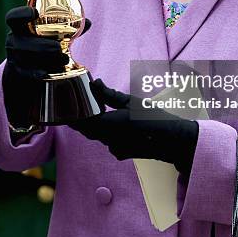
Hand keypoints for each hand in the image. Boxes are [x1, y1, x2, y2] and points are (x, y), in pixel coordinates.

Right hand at [3, 6, 69, 127]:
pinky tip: (47, 73)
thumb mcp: (53, 32)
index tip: (34, 13)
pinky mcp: (19, 71)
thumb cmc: (44, 40)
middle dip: (40, 45)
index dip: (21, 14)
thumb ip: (69, 27)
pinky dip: (38, 73)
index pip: (13, 17)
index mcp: (20, 26)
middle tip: (58, 47)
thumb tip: (88, 23)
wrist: (30, 63)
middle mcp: (14, 40)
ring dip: (45, 59)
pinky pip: (27, 73)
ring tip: (64, 59)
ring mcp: (14, 57)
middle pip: (20, 42)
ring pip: (25, 58)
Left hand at [70, 79, 198, 173]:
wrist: (172, 140)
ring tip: (94, 111)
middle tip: (76, 106)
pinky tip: (114, 124)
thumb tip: (94, 83)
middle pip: (87, 130)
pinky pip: (108, 142)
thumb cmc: (153, 118)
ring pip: (97, 136)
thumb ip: (109, 94)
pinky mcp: (121, 153)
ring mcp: (114, 148)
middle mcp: (108, 139)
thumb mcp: (132, 102)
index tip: (66, 107)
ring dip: (94, 126)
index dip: (72, 114)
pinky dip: (106, 134)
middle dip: (81, 120)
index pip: (82, 121)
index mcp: (109, 125)